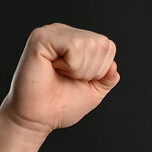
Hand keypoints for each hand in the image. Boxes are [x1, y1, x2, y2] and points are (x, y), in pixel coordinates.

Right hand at [0, 23, 120, 135]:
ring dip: (80, 69)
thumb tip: (113, 65)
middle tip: (68, 78)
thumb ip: (107, 77)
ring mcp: (52, 32)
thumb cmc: (60, 106)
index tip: (77, 79)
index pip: (108, 46)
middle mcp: (64, 33)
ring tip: (60, 74)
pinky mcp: (41, 38)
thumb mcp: (94, 91)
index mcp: (75, 41)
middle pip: (102, 43)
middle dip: (91, 70)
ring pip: (89, 44)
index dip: (101, 70)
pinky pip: (74, 46)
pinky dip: (71, 66)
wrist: (39, 119)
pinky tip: (53, 68)